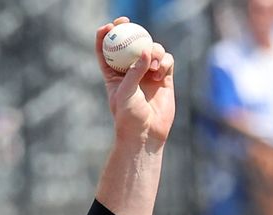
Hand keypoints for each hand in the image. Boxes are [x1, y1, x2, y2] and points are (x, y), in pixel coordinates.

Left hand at [96, 19, 175, 148]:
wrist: (147, 134)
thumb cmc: (129, 117)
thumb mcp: (126, 93)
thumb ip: (134, 72)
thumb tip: (144, 50)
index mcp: (113, 75)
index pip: (106, 50)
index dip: (106, 36)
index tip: (109, 26)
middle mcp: (131, 71)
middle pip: (130, 44)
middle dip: (130, 30)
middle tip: (130, 22)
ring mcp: (148, 73)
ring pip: (151, 50)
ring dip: (153, 50)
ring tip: (152, 63)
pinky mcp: (164, 78)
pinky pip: (166, 60)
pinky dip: (164, 61)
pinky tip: (160, 72)